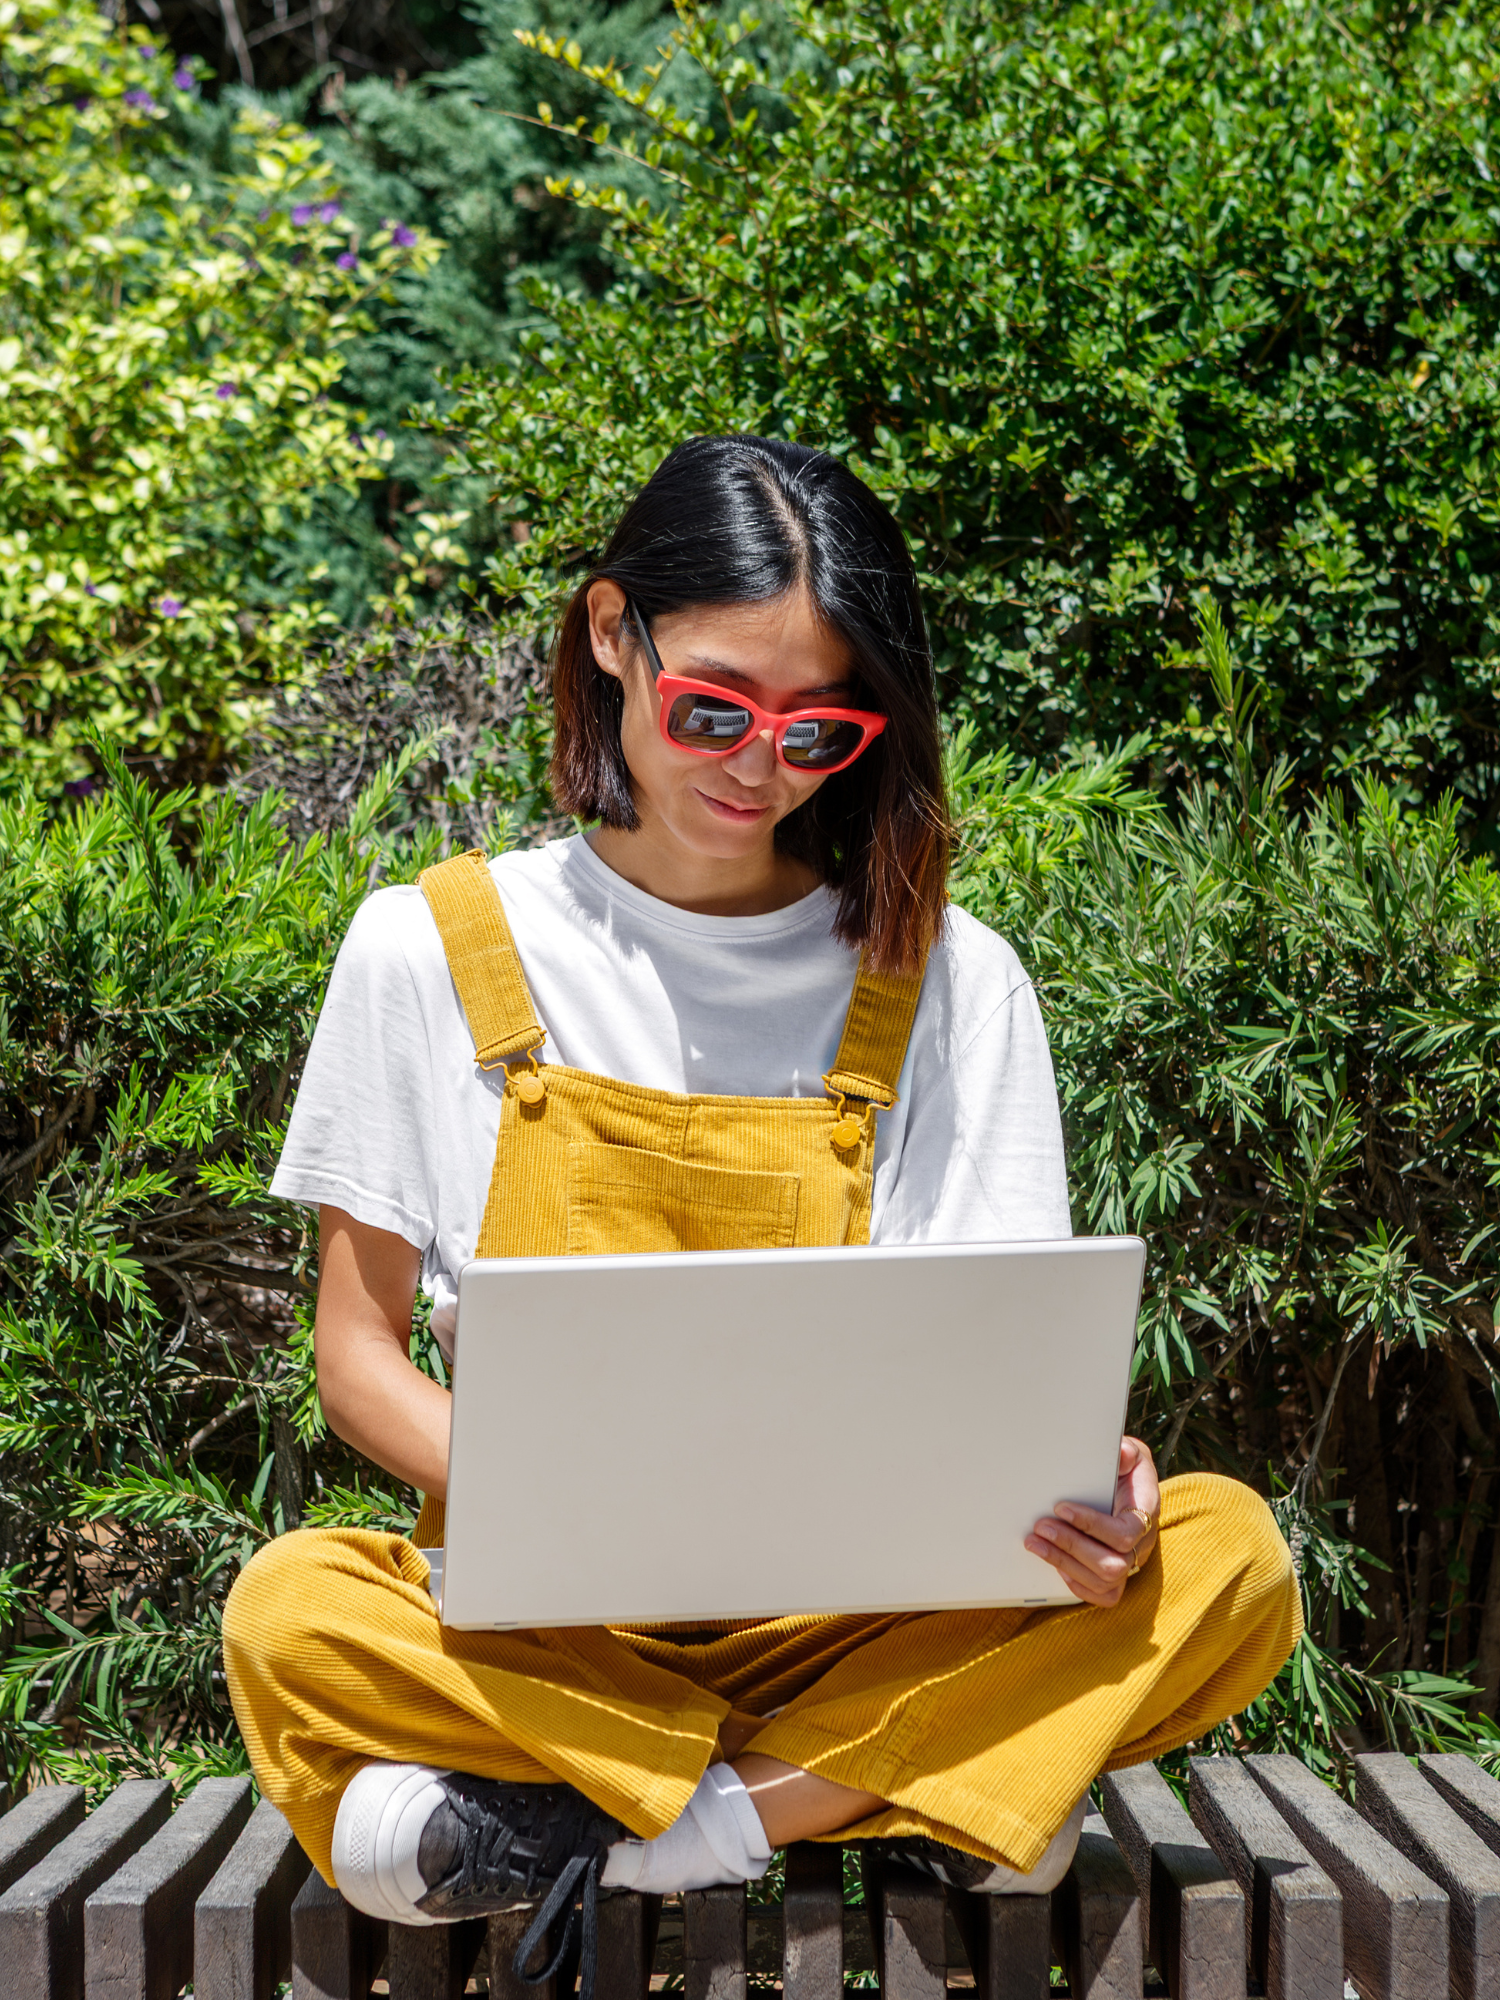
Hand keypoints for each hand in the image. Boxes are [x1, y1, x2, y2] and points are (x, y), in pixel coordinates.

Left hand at [1025, 1437, 1160, 1607]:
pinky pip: (1105, 1595)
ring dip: (1064, 1563)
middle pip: (1113, 1564)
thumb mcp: (1132, 1453)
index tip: (1061, 1508)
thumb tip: (1120, 1453)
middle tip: (1040, 1527)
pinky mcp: (1117, 1575)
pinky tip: (1056, 1566)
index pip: (1124, 1533)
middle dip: (1071, 1546)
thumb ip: (1126, 1452)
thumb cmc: (1128, 1471)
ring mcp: (1130, 1563)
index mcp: (1145, 1515)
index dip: (1092, 1525)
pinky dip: (1078, 1584)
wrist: (1133, 1488)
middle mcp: (1141, 1545)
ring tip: (1035, 1543)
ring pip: (1104, 1581)